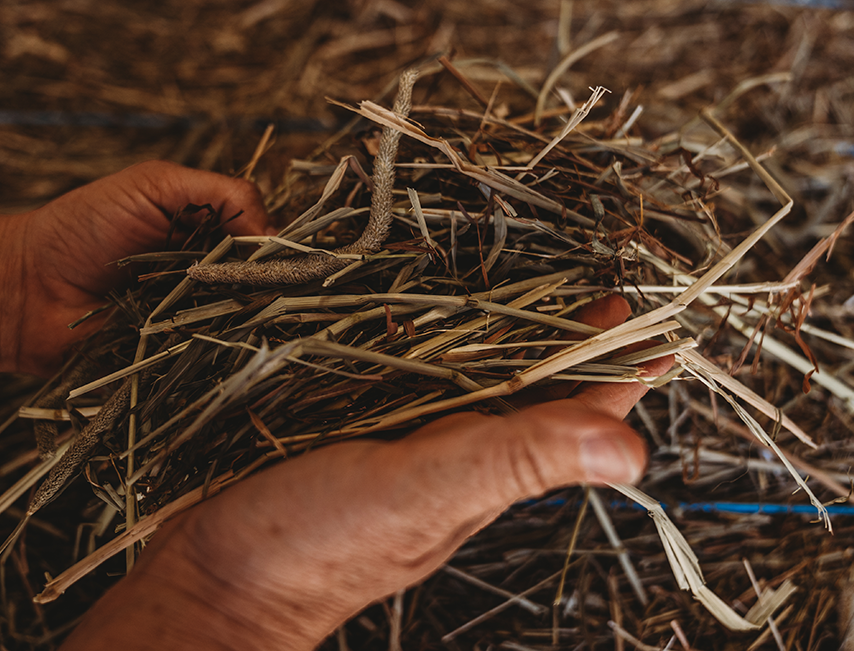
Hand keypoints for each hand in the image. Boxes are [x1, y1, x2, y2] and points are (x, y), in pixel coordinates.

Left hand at [0, 161, 270, 374]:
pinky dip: (219, 357)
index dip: (285, 249)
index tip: (299, 259)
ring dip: (246, 325)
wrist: (22, 291)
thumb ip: (222, 193)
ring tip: (238, 319)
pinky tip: (221, 349)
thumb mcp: (155, 186)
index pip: (267, 240)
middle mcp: (207, 276)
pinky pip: (212, 363)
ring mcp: (192, 320)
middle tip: (264, 291)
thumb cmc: (82, 228)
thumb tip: (276, 230)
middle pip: (265, 286)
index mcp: (208, 231)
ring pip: (245, 328)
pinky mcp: (175, 360)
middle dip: (271, 289)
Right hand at [61, 295, 672, 650]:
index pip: (573, 406)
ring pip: (457, 369)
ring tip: (519, 275)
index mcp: (484, 463)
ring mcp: (390, 435)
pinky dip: (409, 334)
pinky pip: (388, 368)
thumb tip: (633, 450)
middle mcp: (447, 447)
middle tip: (590, 276)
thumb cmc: (317, 547)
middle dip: (562, 331)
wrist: (209, 579)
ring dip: (493, 325)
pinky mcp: (333, 421)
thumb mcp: (426, 492)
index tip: (645, 309)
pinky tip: (403, 304)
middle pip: (523, 380)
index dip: (614, 360)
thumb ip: (518, 458)